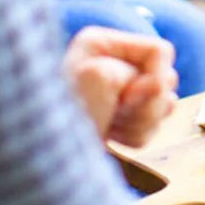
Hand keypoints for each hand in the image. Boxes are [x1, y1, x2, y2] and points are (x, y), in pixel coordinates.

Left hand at [63, 25, 177, 145]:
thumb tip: (158, 85)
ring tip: (111, 127)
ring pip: (163, 105)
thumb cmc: (56, 117)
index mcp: (101, 43)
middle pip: (166, 78)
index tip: (129, 99)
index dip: (155, 77)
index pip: (159, 51)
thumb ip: (130, 74)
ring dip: (141, 122)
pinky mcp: (121, 115)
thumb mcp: (95, 81)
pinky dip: (136, 136)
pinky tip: (111, 135)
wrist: (38, 160)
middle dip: (147, 104)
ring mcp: (118, 90)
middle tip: (117, 114)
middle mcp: (111, 61)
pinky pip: (152, 126)